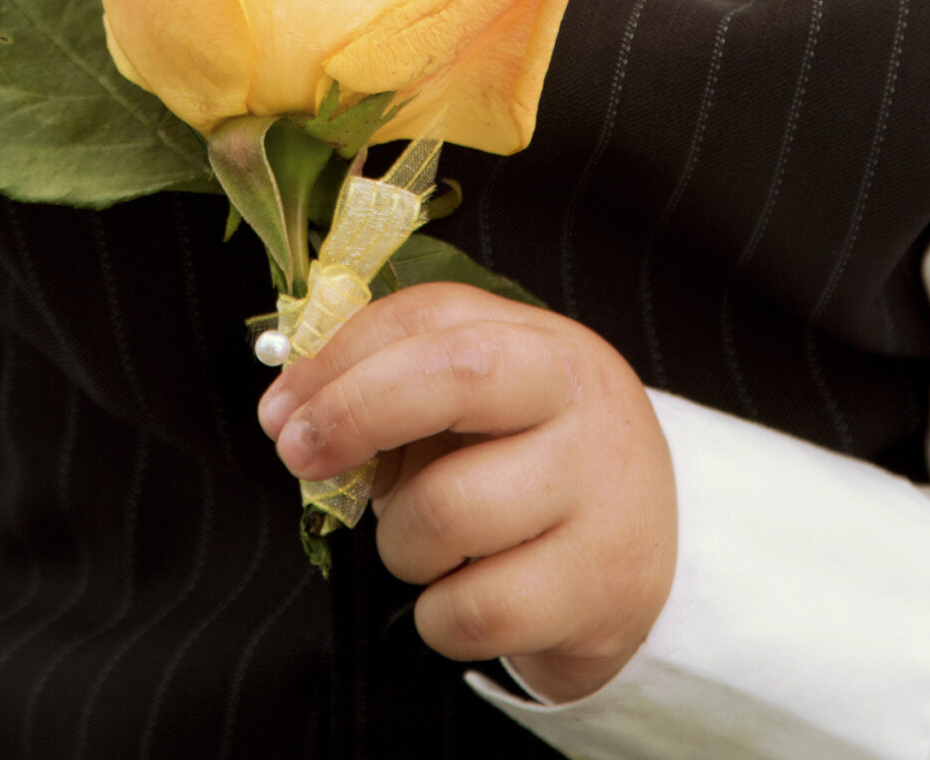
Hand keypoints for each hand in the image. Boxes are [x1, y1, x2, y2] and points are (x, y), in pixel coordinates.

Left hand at [257, 282, 676, 703]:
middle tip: (300, 456)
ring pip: (446, 512)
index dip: (341, 355)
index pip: (432, 316)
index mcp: (542, 344)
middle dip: (354, 411)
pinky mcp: (598, 589)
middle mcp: (580, 403)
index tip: (281, 407)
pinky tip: (462, 594)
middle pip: (453, 376)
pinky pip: (471, 610)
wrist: (648, 556)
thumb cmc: (531, 466)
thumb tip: (290, 408)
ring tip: (425, 544)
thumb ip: (397, 387)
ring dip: (399, 541)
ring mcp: (598, 494)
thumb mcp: (482, 408)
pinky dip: (438, 614)